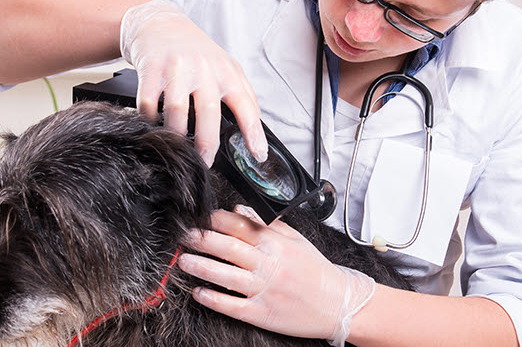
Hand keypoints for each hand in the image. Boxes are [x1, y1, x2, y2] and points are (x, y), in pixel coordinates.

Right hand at [120, 0, 267, 165]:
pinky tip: (154, 122)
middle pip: (208, 112)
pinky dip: (150, 118)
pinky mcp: (151, 67)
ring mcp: (176, 67)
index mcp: (226, 71)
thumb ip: (241, 94)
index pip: (246, 105)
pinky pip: (149, 103)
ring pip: (176, 110)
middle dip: (207, 144)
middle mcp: (203, 68)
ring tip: (177, 143)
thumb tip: (254, 131)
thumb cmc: (195, 51)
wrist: (161, 23)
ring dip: (175, 134)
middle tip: (204, 162)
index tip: (258, 154)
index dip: (254, 132)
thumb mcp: (225, 66)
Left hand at [178, 206, 376, 345]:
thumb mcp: (295, 239)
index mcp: (275, 243)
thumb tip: (239, 209)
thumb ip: (266, 223)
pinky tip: (199, 293)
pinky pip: (232, 305)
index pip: (239, 225)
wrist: (338, 303)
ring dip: (201, 266)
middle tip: (183, 235)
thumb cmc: (316, 270)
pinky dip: (213, 299)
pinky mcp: (262, 312)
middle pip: (228, 247)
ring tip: (183, 261)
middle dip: (202, 239)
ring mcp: (264, 289)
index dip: (215, 220)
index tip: (198, 216)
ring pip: (226, 275)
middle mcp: (269, 264)